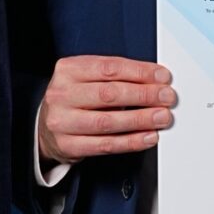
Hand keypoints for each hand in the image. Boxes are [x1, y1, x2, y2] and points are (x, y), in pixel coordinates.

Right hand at [37, 57, 174, 165]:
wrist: (46, 127)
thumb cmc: (74, 99)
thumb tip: (155, 80)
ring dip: (141, 119)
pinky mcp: (68, 145)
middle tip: (167, 97)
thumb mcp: (87, 77)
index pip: (109, 68)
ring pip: (108, 121)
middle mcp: (61, 94)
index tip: (162, 77)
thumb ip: (115, 76)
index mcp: (68, 70)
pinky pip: (105, 145)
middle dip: (144, 95)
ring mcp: (63, 121)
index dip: (140, 72)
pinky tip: (148, 136)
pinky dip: (131, 142)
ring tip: (162, 117)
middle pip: (110, 94)